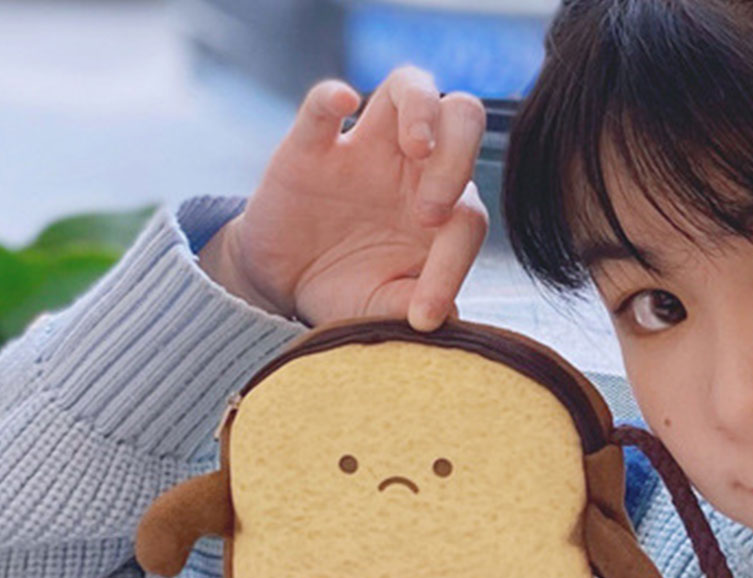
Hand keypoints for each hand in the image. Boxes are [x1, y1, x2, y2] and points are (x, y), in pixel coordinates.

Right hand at [212, 66, 489, 330]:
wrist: (284, 286)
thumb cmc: (346, 290)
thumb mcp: (380, 309)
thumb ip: (412, 304)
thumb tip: (447, 314)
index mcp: (442, 209)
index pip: (468, 216)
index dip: (454, 265)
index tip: (424, 315)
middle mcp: (411, 167)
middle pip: (461, 120)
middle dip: (458, 158)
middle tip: (430, 213)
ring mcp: (363, 148)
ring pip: (409, 86)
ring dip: (421, 109)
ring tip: (417, 148)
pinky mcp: (310, 146)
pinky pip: (322, 105)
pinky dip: (331, 98)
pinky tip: (343, 103)